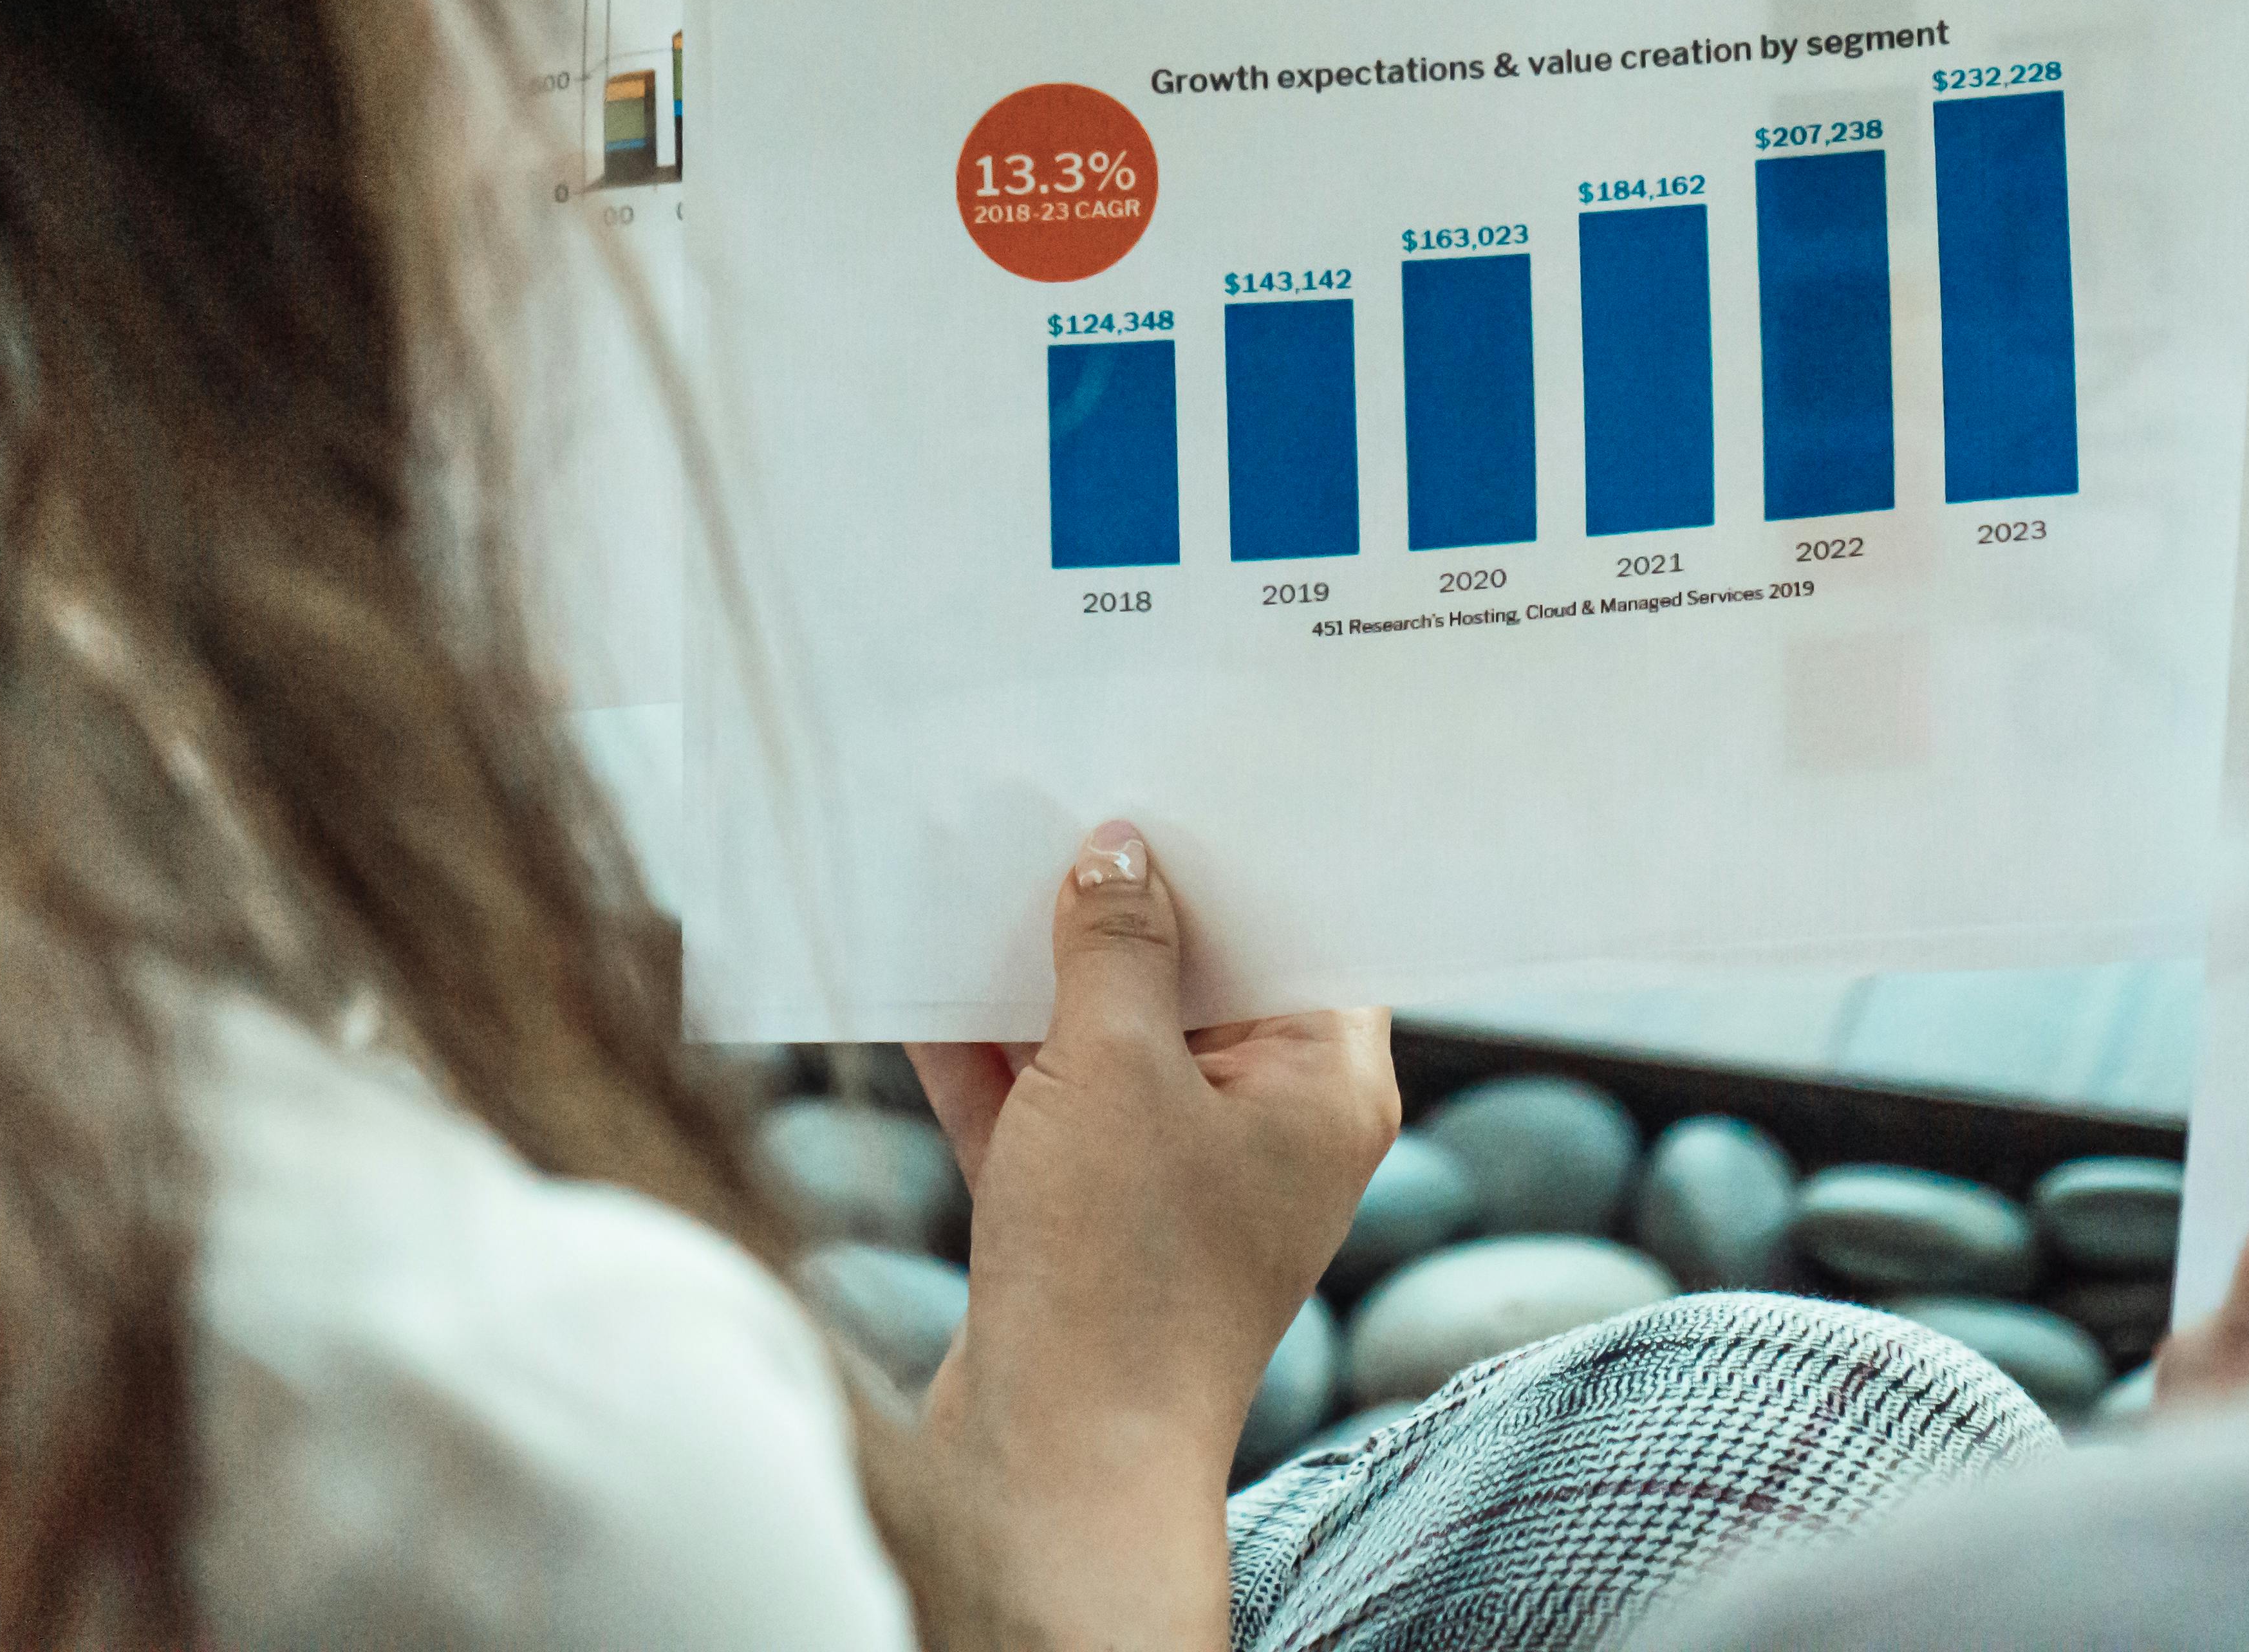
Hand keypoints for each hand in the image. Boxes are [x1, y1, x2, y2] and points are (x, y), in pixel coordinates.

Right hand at [906, 822, 1397, 1648]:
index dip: (1235, 860)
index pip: (1300, 937)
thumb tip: (1119, 851)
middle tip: (1059, 804)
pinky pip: (1049, 1108)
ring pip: (1111, 1043)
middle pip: (1199, 984)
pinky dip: (994, 1057)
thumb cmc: (1117, 1271)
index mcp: (1325, 1087)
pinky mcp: (1094, 1221)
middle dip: (1121, 907)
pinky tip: (923, 984)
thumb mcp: (1113, 1069)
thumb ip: (1116, 945)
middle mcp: (1267, 1129)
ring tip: (978, 872)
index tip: (1174, 782)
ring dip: (1042, 977)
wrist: (1050, 1466)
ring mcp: (1179, 1178)